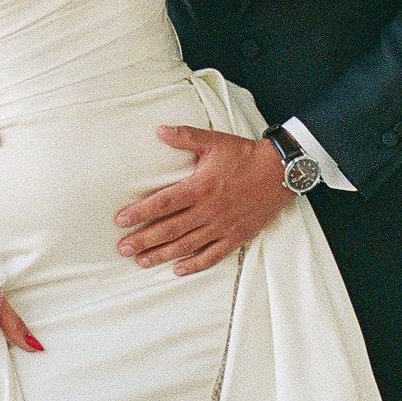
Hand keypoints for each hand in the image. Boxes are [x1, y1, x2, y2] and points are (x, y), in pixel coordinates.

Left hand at [114, 129, 289, 275]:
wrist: (280, 171)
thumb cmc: (245, 155)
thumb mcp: (214, 141)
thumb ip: (185, 137)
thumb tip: (159, 130)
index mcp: (199, 187)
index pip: (163, 203)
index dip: (140, 213)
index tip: (121, 221)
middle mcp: (208, 210)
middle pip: (170, 229)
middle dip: (144, 240)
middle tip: (122, 249)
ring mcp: (222, 226)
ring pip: (187, 245)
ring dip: (162, 255)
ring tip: (141, 262)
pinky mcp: (236, 236)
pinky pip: (213, 255)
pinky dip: (195, 265)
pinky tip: (178, 270)